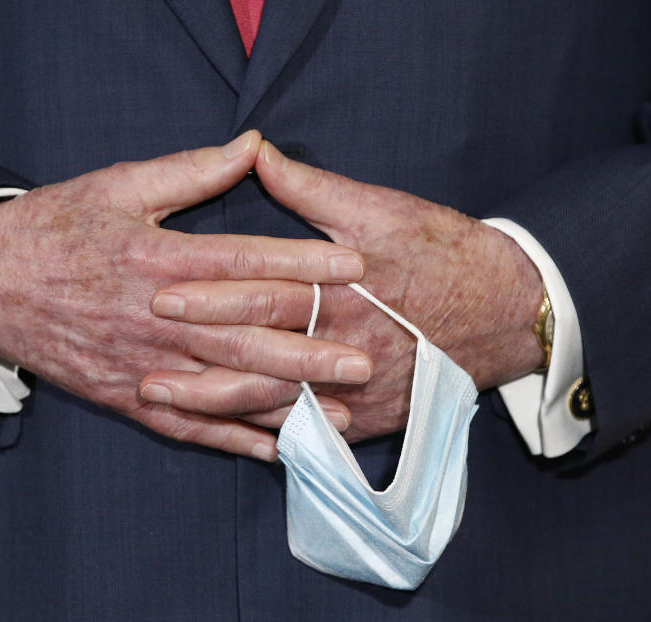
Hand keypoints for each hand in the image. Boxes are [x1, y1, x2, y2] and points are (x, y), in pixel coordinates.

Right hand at [0, 131, 371, 460]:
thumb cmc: (55, 228)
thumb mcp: (119, 186)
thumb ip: (191, 170)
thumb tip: (254, 144)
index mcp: (158, 258)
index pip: (244, 262)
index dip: (303, 263)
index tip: (354, 266)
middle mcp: (157, 317)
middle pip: (244, 338)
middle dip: (308, 351)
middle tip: (363, 360)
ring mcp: (143, 363)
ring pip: (224, 389)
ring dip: (283, 403)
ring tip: (337, 415)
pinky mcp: (127, 395)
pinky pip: (187, 424)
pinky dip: (231, 439)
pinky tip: (276, 449)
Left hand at [142, 141, 543, 441]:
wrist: (509, 309)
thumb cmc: (444, 252)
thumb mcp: (382, 209)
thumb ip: (312, 189)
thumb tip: (257, 153)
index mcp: (341, 290)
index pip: (263, 295)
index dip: (209, 296)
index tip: (160, 295)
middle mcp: (343, 344)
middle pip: (259, 356)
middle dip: (197, 362)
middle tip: (141, 363)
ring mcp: (357, 388)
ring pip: (276, 401)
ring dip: (217, 405)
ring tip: (166, 402)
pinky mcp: (371, 417)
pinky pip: (311, 431)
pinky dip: (268, 436)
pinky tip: (226, 439)